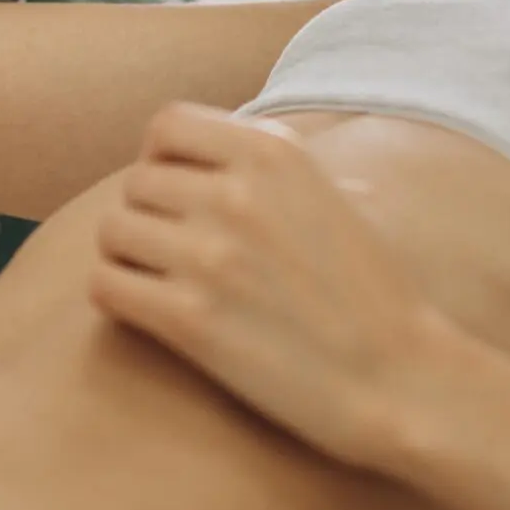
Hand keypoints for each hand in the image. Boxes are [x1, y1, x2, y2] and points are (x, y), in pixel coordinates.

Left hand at [90, 103, 448, 469]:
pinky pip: (105, 285)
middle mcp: (237, 193)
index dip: (162, 161)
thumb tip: (186, 153)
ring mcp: (210, 255)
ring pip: (112, 232)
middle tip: (180, 257)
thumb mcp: (326, 195)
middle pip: (136, 184)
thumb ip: (260, 166)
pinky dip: (118, 298)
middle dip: (150, 218)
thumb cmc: (366, 296)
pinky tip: (150, 314)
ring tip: (164, 285)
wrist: (404, 383)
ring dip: (129, 258)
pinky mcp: (189, 319)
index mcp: (274, 152)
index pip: (167, 126)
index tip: (180, 197)